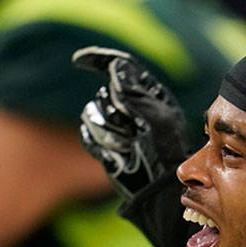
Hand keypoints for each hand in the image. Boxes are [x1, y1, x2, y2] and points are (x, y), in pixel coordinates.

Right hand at [72, 46, 188, 200]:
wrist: (158, 187)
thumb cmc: (166, 152)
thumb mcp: (158, 118)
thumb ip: (134, 93)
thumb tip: (114, 68)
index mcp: (148, 92)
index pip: (119, 66)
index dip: (99, 59)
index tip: (79, 60)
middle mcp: (130, 105)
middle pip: (105, 93)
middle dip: (115, 112)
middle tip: (135, 130)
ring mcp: (114, 124)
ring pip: (92, 114)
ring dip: (109, 131)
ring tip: (130, 146)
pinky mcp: (102, 143)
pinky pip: (87, 134)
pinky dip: (99, 144)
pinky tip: (117, 154)